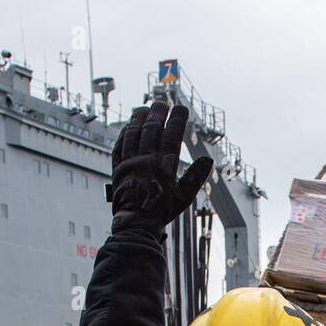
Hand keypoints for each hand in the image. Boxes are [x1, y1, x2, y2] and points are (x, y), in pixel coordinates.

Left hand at [107, 101, 212, 232]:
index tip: (181, 108)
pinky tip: (128, 127)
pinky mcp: (117, 167)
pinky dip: (124, 134)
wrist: (136, 222)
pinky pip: (119, 145)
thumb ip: (195, 176)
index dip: (177, 119)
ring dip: (139, 119)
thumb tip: (208, 160)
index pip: (172, 134)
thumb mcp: (184, 196)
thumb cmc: (162, 210)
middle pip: (152, 129)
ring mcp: (129, 162)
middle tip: (162, 103)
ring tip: (143, 108)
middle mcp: (145, 159)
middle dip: (158, 113)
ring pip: (134, 134)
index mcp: (163, 164)